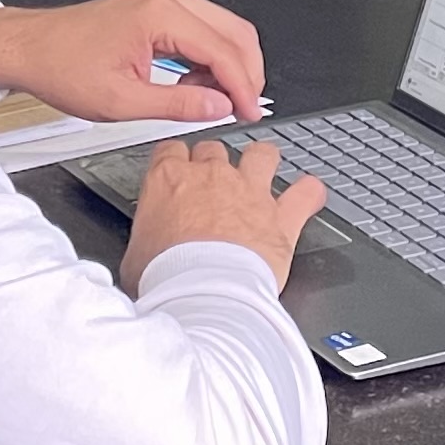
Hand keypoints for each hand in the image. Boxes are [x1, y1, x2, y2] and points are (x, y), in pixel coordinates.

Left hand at [0, 0, 265, 124]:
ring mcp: (166, 0)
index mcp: (161, 15)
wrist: (30, 48)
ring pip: (224, 30)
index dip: (243, 88)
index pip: (224, 51)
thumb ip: (178, 106)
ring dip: (229, 67)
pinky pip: (204, 30)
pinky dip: (211, 59)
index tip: (249, 113)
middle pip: (236, 33)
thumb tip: (219, 107)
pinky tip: (196, 86)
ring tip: (213, 102)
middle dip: (246, 74)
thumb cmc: (62, 66)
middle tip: (242, 109)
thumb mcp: (121, 102)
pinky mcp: (161, 8)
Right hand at [120, 136, 327, 292]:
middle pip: (214, 150)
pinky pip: (305, 193)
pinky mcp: (280, 217)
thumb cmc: (165, 278)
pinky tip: (309, 197)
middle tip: (213, 185)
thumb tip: (145, 246)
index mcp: (169, 181)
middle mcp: (211, 177)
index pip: (171, 150)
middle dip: (214, 164)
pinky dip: (309, 194)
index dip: (176, 160)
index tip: (178, 172)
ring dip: (262, 162)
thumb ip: (145, 236)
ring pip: (261, 154)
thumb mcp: (135, 255)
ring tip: (262, 174)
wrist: (202, 295)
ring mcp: (249, 192)